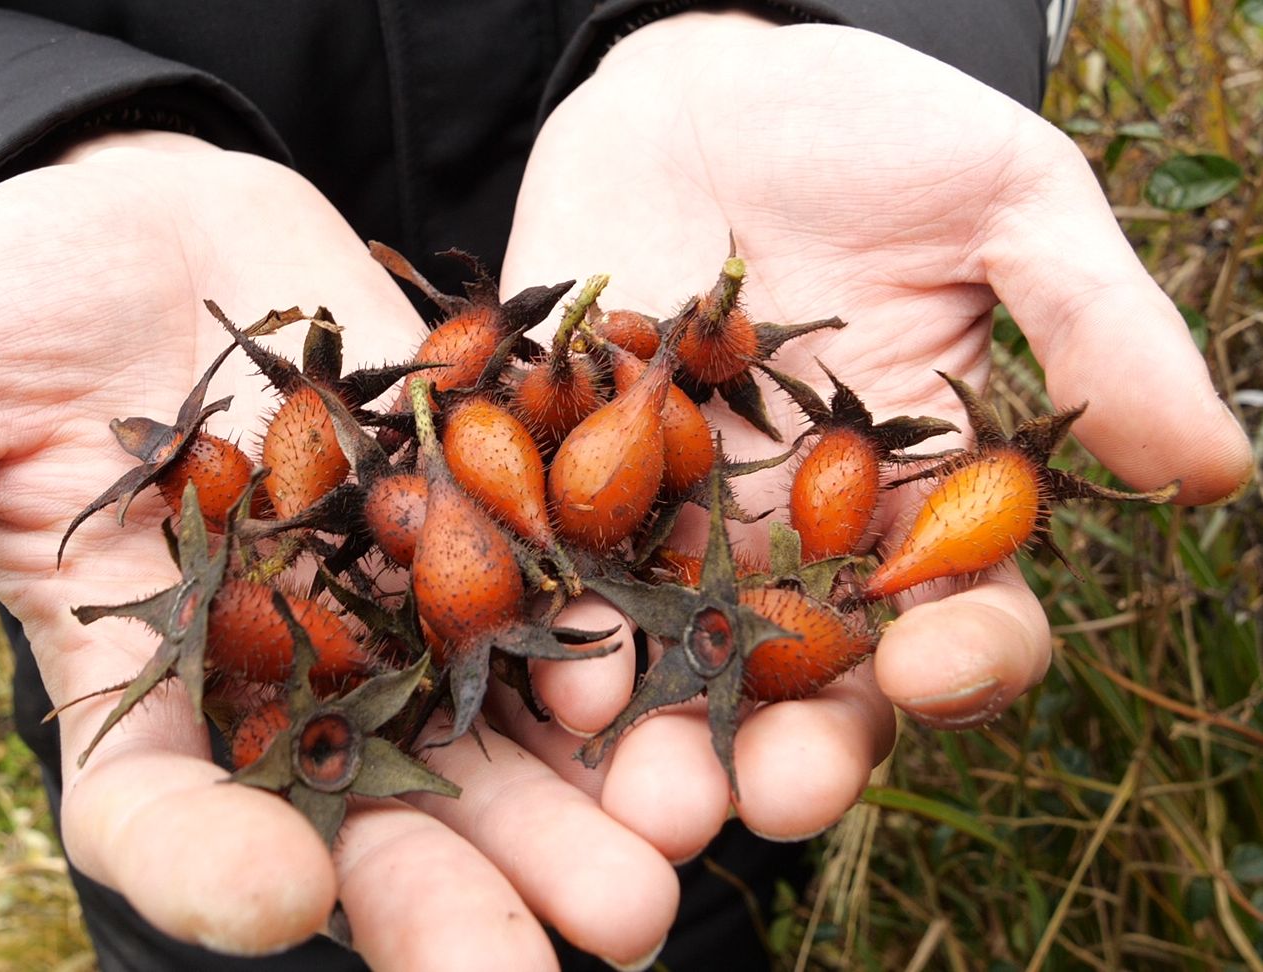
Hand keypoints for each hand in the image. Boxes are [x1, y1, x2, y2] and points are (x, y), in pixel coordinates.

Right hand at [0, 132, 675, 967]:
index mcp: (135, 683)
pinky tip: (675, 690)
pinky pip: (543, 580)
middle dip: (456, 893)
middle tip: (551, 960)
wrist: (136, 217)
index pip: (164, 811)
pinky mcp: (467, 503)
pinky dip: (603, 637)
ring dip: (571, 810)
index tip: (276, 901)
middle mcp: (280, 670)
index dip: (209, 864)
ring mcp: (386, 593)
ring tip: (657, 876)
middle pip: (367, 811)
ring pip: (484, 730)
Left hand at [501, 14, 1252, 859]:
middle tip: (766, 803)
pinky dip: (551, 627)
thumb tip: (1213, 472)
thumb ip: (1095, 327)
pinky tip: (542, 673)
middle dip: (793, 749)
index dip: (960, 659)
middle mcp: (799, 536)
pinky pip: (558, 572)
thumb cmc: (871, 133)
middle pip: (810, 679)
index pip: (961, 613)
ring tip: (638, 789)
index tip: (928, 671)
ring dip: (660, 734)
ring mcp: (677, 520)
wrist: (698, 85)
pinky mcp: (566, 482)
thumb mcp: (1004, 203)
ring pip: (676, 659)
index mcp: (920, 495)